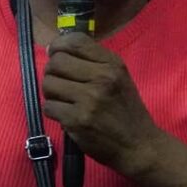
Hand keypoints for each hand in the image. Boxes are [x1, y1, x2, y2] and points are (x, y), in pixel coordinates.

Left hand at [42, 33, 162, 174]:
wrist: (138, 146)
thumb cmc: (126, 110)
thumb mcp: (118, 77)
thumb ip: (92, 61)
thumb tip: (54, 50)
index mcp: (112, 64)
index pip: (75, 41)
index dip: (58, 45)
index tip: (56, 54)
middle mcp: (101, 78)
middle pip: (56, 62)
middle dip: (52, 71)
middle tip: (60, 82)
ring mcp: (89, 100)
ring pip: (48, 84)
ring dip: (51, 92)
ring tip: (63, 99)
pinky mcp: (77, 120)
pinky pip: (48, 107)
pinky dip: (53, 111)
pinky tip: (66, 115)